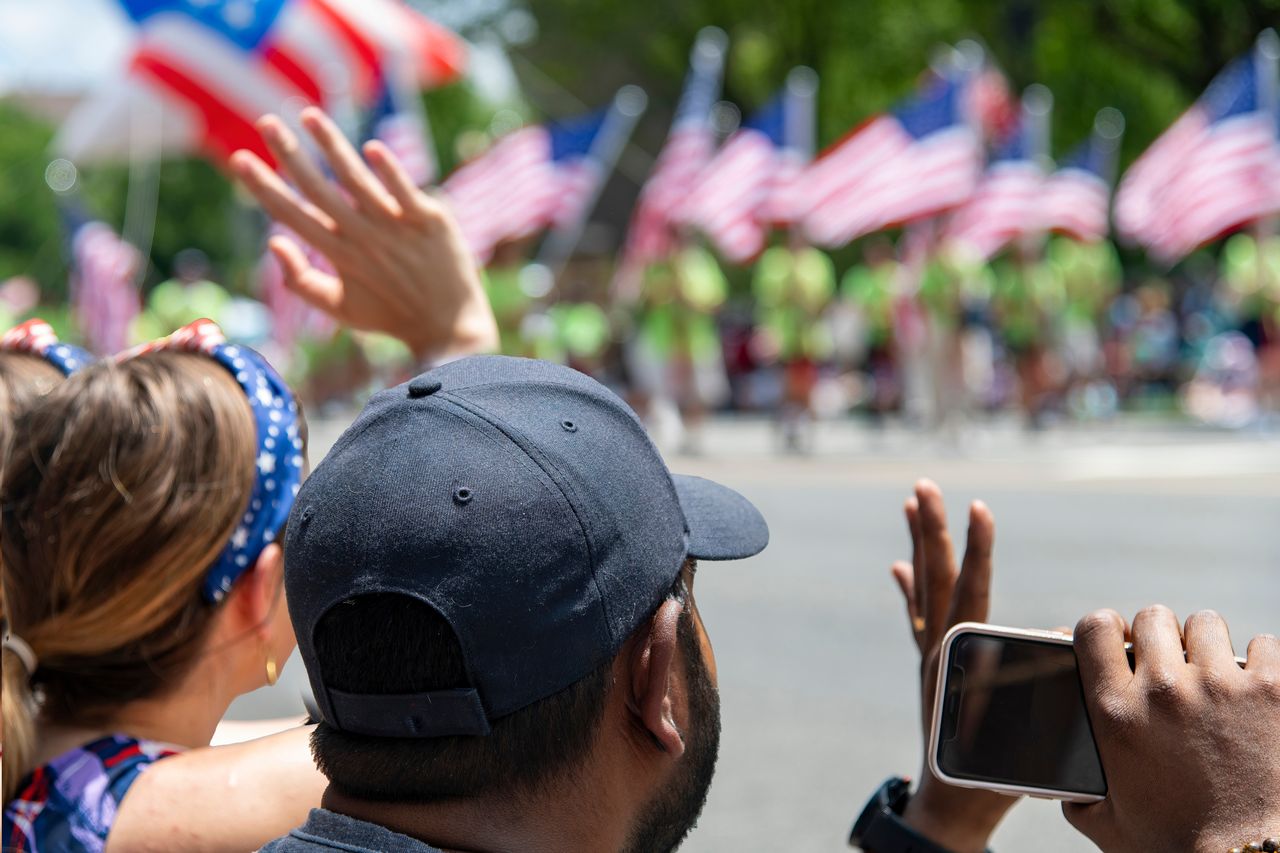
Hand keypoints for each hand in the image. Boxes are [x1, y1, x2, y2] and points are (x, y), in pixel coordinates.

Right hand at [230, 107, 498, 363]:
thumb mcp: (340, 308)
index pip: (292, 214)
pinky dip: (389, 171)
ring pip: (358, 180)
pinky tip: (371, 148)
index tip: (239, 158)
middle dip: (290, 154)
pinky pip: (404, 191)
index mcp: (339, 255)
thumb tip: (272, 242)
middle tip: (266, 120)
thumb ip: (300, 281)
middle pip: (319, 189)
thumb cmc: (391, 314)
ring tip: (309, 115)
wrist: (450, 326)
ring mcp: (397, 227)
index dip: (263, 187)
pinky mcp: (429, 220)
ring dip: (332, 146)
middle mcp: (364, 238)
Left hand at [888, 479, 1016, 852]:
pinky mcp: (928, 663)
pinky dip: (910, 588)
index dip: (976, 549)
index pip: (971, 589)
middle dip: (932, 529)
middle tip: (923, 484)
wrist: (953, 799)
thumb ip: (1043, 677)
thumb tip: (1061, 634)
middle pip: (937, 576)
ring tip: (909, 502)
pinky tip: (899, 564)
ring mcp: (930, 653)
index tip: (978, 506)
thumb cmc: (995, 771)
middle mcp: (939, 648)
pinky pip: (916, 617)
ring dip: (919, 543)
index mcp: (960, 657)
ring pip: (924, 587)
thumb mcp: (1026, 725)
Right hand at [1066, 607, 1279, 851]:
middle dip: (1160, 636)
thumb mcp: (1108, 824)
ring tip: (1215, 676)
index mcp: (1115, 714)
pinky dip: (1260, 663)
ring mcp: (1221, 686)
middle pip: (1153, 617)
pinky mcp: (1273, 691)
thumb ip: (1077, 796)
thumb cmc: (1178, 849)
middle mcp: (1163, 691)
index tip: (1118, 639)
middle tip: (1171, 664)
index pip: (1094, 628)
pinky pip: (1263, 645)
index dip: (1105, 628)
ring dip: (1208, 645)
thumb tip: (1062, 785)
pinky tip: (1256, 688)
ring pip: (1206, 624)